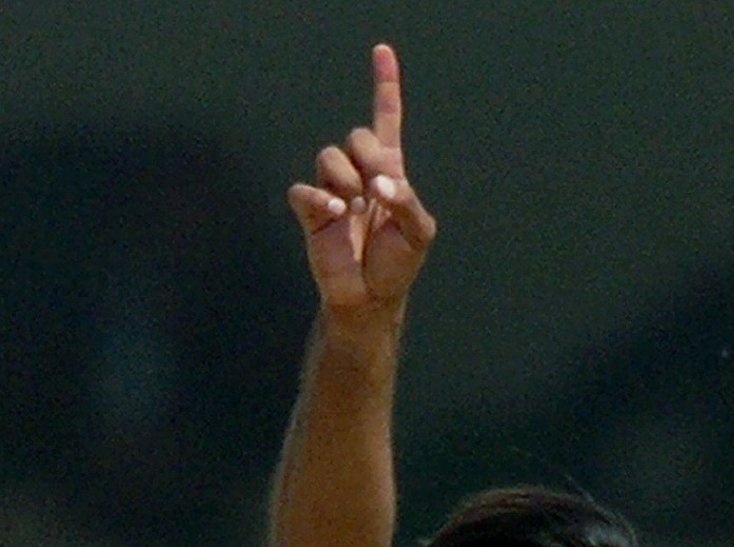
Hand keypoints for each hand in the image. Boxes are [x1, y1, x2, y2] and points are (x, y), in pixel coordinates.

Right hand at [288, 43, 435, 320]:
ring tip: (354, 208)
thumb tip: (380, 184)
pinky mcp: (310, 210)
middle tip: (377, 190)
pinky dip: (319, 198)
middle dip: (368, 156)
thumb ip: (407, 200)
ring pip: (328, 156)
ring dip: (345, 179)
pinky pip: (304, 188)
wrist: (370, 298)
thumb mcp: (419, 232)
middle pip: (356, 135)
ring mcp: (332, 191)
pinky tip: (335, 214)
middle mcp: (359, 175)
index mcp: (389, 173)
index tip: (382, 51)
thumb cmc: (397, 265)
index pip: (386, 121)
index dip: (385, 87)